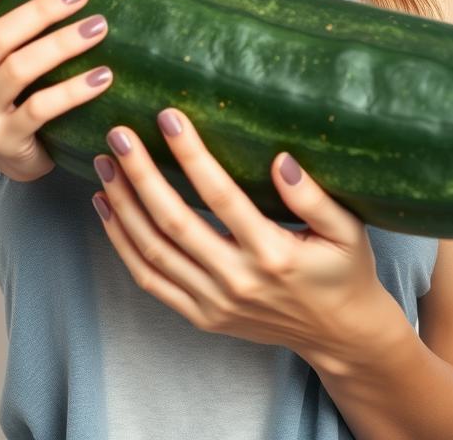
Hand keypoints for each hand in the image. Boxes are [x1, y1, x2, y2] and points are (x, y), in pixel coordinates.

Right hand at [0, 0, 113, 181]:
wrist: (13, 158)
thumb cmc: (9, 99)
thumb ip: (9, 32)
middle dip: (41, 10)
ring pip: (20, 69)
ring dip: (63, 43)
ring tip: (99, 26)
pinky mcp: (5, 141)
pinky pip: (42, 108)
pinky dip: (75, 89)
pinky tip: (104, 76)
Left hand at [89, 107, 404, 362]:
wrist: (339, 335)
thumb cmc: (344, 271)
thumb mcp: (347, 231)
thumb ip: (315, 196)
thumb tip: (280, 160)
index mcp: (273, 253)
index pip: (220, 196)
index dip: (190, 155)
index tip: (168, 117)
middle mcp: (237, 280)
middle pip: (174, 222)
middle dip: (140, 175)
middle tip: (118, 135)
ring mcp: (214, 303)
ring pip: (153, 252)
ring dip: (123, 206)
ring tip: (105, 165)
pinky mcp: (201, 316)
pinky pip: (150, 280)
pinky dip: (123, 245)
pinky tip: (109, 210)